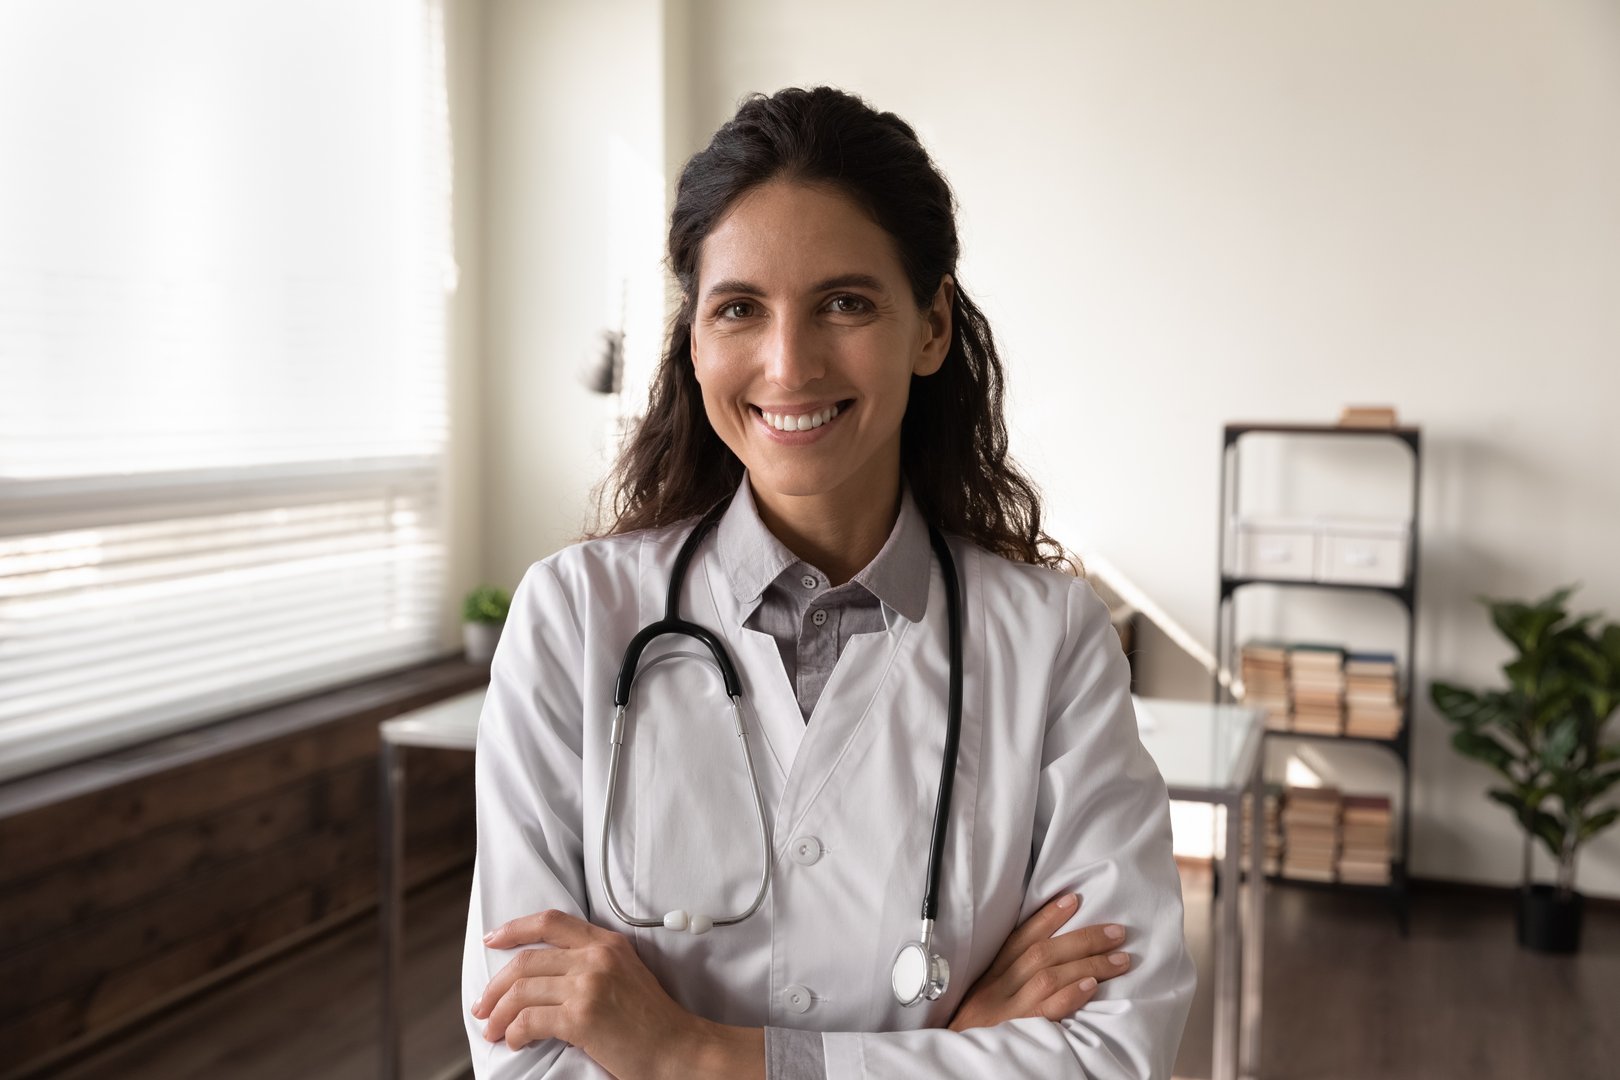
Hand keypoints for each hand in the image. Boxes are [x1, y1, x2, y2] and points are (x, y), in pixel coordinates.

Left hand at [470, 909, 727, 1079]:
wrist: (678, 1050)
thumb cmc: (652, 1022)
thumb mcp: (626, 974)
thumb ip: (593, 963)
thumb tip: (544, 975)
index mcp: (608, 943)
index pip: (551, 922)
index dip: (514, 928)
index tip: (492, 939)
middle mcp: (597, 958)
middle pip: (526, 959)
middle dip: (495, 986)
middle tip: (483, 1006)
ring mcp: (588, 986)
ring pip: (521, 990)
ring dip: (498, 1014)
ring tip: (493, 1030)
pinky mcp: (582, 1017)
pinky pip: (529, 1020)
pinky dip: (513, 1033)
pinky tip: (515, 1042)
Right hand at [947, 893, 1131, 1030]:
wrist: (956, 1066)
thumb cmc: (975, 1033)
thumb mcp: (985, 1000)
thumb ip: (1009, 980)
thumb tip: (1049, 957)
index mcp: (989, 978)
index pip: (1020, 939)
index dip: (1047, 917)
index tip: (1073, 900)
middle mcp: (997, 989)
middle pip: (1041, 954)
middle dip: (1082, 939)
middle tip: (1116, 932)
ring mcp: (1006, 1012)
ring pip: (1048, 976)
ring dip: (1088, 963)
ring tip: (1120, 959)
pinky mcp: (1016, 1034)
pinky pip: (1046, 1011)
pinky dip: (1070, 995)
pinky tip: (1091, 985)